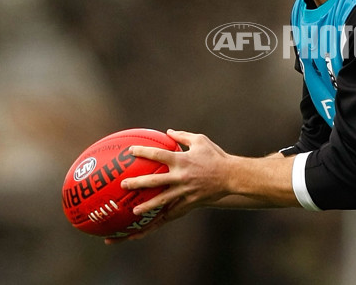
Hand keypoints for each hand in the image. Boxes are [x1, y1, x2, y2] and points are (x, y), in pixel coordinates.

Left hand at [104, 129, 231, 243]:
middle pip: (154, 181)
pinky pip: (175, 210)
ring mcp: (185, 191)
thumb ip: (183, 136)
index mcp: (181, 160)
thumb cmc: (216, 156)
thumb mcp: (200, 140)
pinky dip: (164, 216)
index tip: (131, 151)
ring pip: (162, 200)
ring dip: (147, 206)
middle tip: (124, 184)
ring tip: (135, 211)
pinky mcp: (190, 202)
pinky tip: (154, 223)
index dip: (143, 151)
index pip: (157, 154)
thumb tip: (168, 132)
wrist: (231, 176)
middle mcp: (180, 176)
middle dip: (137, 183)